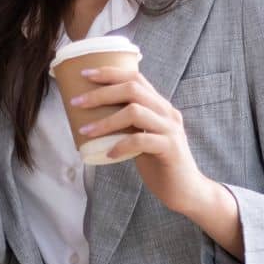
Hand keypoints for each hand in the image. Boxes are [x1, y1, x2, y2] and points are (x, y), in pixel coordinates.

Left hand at [71, 64, 213, 216]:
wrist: (186, 190)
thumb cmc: (158, 163)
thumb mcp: (142, 137)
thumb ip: (127, 125)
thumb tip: (92, 118)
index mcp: (160, 106)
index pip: (136, 78)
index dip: (110, 73)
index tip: (85, 74)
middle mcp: (167, 112)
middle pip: (132, 89)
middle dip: (101, 93)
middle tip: (77, 102)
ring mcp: (170, 129)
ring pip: (135, 112)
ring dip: (105, 121)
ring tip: (86, 131)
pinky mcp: (170, 148)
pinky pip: (141, 141)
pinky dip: (121, 145)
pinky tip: (109, 154)